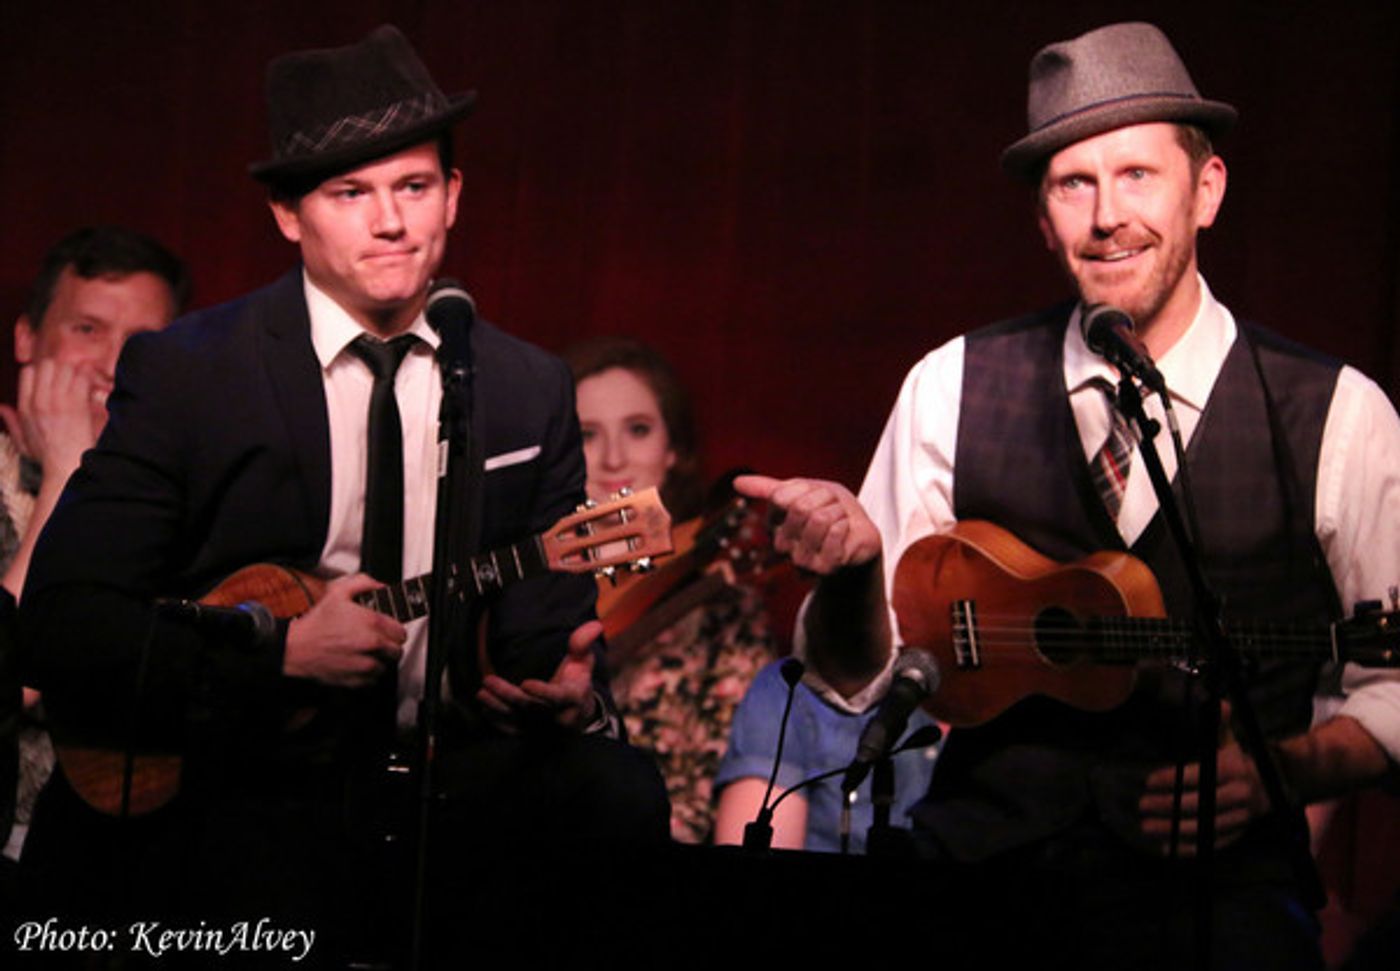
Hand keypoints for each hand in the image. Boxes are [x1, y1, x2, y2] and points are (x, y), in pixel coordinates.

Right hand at [3, 359, 106, 476]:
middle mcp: (39, 401)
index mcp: (25, 407)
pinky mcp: (76, 406)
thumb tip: (1, 407)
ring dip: (76, 373)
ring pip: (65, 368)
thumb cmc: (48, 457)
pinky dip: (88, 380)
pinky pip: (82, 379)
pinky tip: (91, 389)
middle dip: (61, 368)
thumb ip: (12, 423)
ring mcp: (58, 402)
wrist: (67, 468)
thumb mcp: (23, 442)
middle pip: (47, 365)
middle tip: (71, 380)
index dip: (42, 372)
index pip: (28, 371)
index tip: (54, 380)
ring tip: (81, 384)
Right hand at [283, 574, 406, 687]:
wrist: (296, 648)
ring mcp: (364, 665)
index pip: (401, 632)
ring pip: (386, 666)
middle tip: (377, 640)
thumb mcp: (338, 592)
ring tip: (365, 652)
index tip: (388, 630)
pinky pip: (373, 679)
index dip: (394, 630)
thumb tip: (380, 586)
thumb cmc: (315, 623)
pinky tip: (357, 662)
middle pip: (396, 651)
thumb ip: (363, 583)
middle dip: (389, 645)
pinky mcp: (355, 680)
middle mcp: (371, 645)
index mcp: (371, 623)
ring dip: (379, 660)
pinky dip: (368, 674)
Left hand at [476, 620, 602, 732]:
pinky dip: (498, 720)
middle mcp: (557, 717)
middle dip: (508, 695)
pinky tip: (485, 707)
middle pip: (531, 708)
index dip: (542, 692)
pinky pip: (512, 729)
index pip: (557, 698)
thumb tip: (595, 625)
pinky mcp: (529, 733)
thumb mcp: (583, 662)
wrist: (576, 715)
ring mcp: (542, 727)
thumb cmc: (577, 682)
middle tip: (488, 681)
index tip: (526, 684)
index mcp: (572, 699)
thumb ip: (583, 644)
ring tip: (482, 692)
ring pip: (517, 719)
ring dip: (497, 707)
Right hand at [733, 474, 880, 574]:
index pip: (781, 496)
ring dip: (838, 511)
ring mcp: (803, 559)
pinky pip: (834, 533)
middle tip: (834, 507)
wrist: (860, 533)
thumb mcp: (802, 491)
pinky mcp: (824, 567)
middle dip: (825, 498)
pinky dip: (845, 524)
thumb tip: (736, 482)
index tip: (818, 496)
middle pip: (801, 507)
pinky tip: (846, 531)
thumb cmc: (829, 509)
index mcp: (775, 526)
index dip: (807, 488)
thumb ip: (769, 489)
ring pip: (819, 519)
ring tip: (841, 518)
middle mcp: (785, 545)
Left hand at [1138, 722, 1271, 855]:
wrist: (1278, 781)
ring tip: (1147, 827)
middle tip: (1142, 805)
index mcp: (1233, 769)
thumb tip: (1217, 702)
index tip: (1149, 781)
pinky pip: (1216, 844)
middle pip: (1200, 803)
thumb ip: (1219, 721)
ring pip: (1206, 827)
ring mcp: (1241, 816)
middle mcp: (1239, 793)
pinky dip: (1193, 849)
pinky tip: (1169, 848)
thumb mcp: (1230, 738)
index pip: (1199, 775)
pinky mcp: (1241, 831)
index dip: (1174, 779)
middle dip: (1169, 806)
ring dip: (1175, 830)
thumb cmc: (1241, 757)